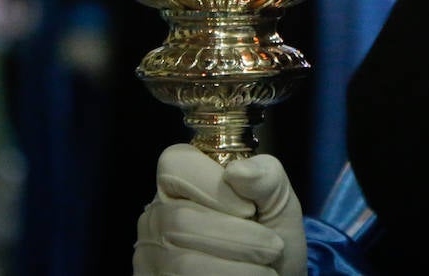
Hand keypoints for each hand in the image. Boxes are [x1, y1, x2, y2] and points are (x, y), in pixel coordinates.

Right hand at [134, 144, 307, 275]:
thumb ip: (266, 178)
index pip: (176, 164)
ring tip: (265, 267)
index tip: (248, 208)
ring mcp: (151, 256)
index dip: (212, 184)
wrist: (274, 274)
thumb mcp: (277, 201)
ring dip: (237, 267)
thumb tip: (238, 171)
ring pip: (183, 262)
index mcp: (180, 183)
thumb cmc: (270, 234)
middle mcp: (156, 217)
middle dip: (238, 237)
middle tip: (273, 246)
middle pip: (180, 220)